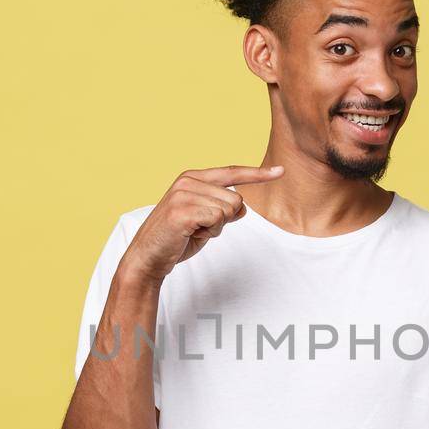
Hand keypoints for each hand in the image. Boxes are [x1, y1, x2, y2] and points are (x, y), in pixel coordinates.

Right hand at [122, 165, 285, 281]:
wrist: (148, 257)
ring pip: (229, 210)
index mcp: (193, 177)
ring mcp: (184, 194)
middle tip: (199, 228)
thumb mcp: (204, 220)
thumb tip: (242, 207)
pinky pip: (218, 220)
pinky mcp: (182, 211)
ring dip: (216, 228)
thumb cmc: (176, 238)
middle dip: (225, 220)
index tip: (280, 171)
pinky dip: (209, 232)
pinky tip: (190, 234)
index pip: (232, 172)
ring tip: (193, 231)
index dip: (258, 173)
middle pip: (236, 199)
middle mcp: (188, 180)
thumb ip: (222, 209)